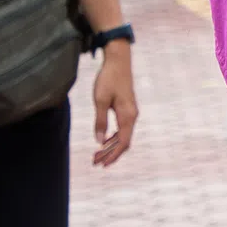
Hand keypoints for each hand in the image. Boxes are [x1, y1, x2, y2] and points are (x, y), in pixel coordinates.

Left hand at [90, 42, 137, 166]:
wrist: (118, 62)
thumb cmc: (108, 80)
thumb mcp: (100, 101)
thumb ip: (100, 121)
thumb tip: (99, 141)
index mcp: (128, 116)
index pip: (123, 142)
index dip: (113, 155)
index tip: (102, 164)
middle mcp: (132, 116)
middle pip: (123, 142)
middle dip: (109, 154)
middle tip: (94, 162)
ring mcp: (130, 113)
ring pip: (122, 136)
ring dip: (110, 146)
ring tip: (96, 155)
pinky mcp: (126, 109)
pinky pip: (122, 129)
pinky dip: (112, 137)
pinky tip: (103, 140)